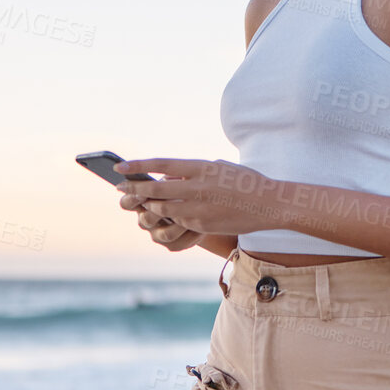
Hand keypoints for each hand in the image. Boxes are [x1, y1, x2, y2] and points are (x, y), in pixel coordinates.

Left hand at [114, 158, 282, 236]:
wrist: (270, 204)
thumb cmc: (245, 182)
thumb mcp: (219, 167)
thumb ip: (193, 171)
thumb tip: (168, 176)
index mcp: (201, 167)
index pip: (161, 164)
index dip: (138, 166)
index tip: (120, 167)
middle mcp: (197, 187)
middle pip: (155, 189)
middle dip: (134, 189)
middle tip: (120, 188)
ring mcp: (199, 208)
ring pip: (163, 208)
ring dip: (149, 205)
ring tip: (141, 202)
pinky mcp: (202, 224)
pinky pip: (178, 220)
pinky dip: (170, 216)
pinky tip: (166, 214)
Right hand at [118, 186, 202, 251]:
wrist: (201, 209)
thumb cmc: (183, 188)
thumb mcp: (175, 180)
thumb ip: (168, 181)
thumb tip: (168, 180)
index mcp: (141, 202)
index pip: (126, 203)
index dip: (131, 199)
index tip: (142, 193)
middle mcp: (145, 220)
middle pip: (145, 220)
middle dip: (159, 211)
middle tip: (172, 201)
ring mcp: (157, 235)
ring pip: (165, 234)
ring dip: (180, 223)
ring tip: (194, 213)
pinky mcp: (172, 245)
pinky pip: (180, 243)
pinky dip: (192, 234)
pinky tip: (202, 226)